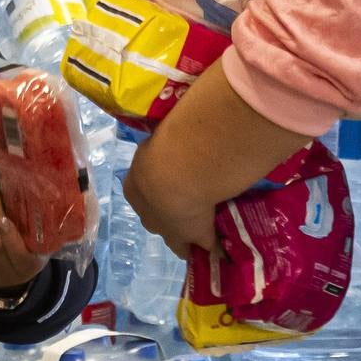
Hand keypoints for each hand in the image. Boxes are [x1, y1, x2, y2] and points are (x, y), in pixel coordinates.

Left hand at [123, 69, 309, 258]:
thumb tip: (185, 112)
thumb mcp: (162, 135)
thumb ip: (171, 130)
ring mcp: (168, 226)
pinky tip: (225, 248)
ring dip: (194, 235)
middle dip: (173, 217)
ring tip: (212, 230)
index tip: (176, 191)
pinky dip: (214, 248)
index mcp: (136, 182)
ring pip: (179, 236)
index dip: (160, 196)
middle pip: (158, 219)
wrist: (177, 169)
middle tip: (195, 208)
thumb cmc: (169, 143)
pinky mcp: (194, 236)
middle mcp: (147, 208)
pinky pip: (204, 247)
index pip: (144, 195)